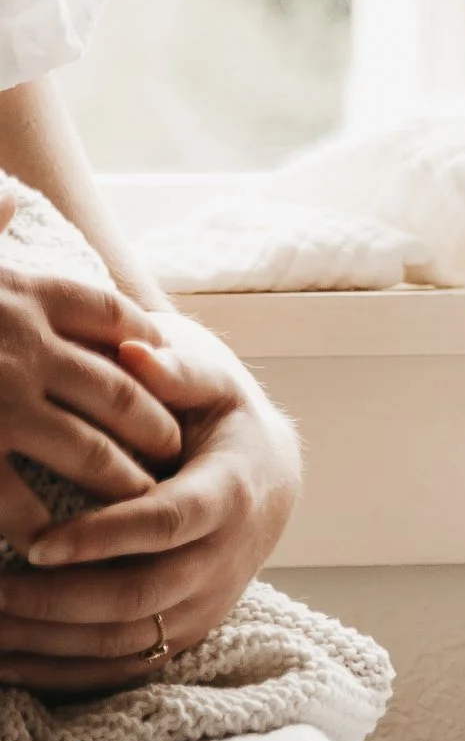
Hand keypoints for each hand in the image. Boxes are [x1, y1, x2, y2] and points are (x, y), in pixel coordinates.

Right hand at [0, 199, 179, 526]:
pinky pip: (16, 499)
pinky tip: (54, 541)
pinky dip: (40, 523)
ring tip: (137, 501)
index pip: (115, 317)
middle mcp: (23, 345)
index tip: (167, 366)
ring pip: (89, 451)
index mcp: (23, 292)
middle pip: (122, 392)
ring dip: (119, 480)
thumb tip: (8, 198)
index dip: (147, 344)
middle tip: (173, 449)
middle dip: (154, 425)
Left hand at [0, 312, 300, 692]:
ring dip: (48, 642)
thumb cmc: (222, 419)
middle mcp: (225, 559)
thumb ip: (177, 366)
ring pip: (126, 641)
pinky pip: (123, 670)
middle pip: (140, 596)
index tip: (35, 542)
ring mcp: (207, 603)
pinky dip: (62, 675)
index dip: (104, 538)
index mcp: (232, 492)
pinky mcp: (185, 631)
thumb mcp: (213, 380)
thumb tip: (138, 351)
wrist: (269, 478)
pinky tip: (6, 662)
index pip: (167, 524)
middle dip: (56, 601)